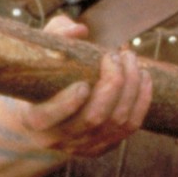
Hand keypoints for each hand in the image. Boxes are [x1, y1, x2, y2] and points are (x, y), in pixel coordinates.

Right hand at [21, 15, 152, 157]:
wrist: (43, 114)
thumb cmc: (40, 77)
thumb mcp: (39, 55)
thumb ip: (55, 36)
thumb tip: (79, 30)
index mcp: (33, 119)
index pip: (48, 117)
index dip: (67, 103)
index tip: (82, 83)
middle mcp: (58, 139)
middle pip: (93, 118)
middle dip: (113, 84)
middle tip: (117, 55)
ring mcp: (82, 146)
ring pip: (116, 121)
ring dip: (131, 88)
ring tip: (131, 60)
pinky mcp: (103, 146)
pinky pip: (131, 127)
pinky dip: (142, 100)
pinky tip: (144, 77)